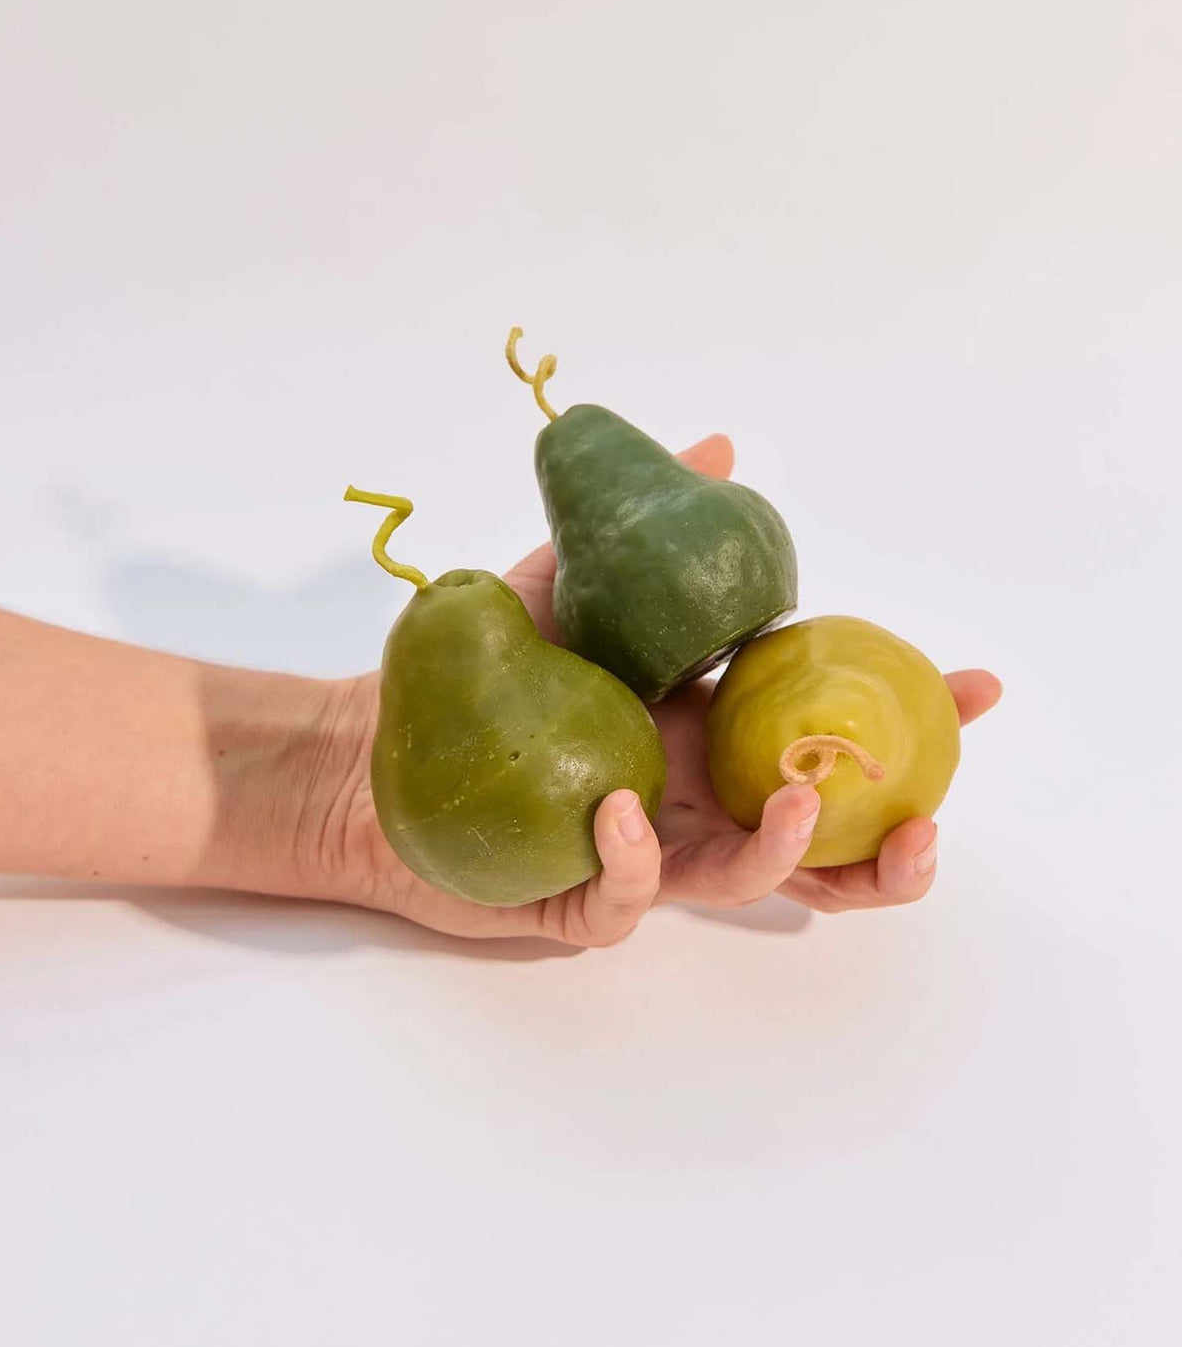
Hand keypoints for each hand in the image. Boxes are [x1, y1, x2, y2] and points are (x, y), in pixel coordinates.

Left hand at [320, 437, 1001, 946]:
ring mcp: (646, 853)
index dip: (911, 716)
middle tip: (928, 816)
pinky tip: (622, 812)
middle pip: (823, 839)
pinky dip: (637, 858)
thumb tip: (723, 447)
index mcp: (711, 729)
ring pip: (752, 884)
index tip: (975, 688)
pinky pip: (633, 895)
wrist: (371, 741)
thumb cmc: (480, 671)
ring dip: (795, 856)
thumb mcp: (568, 583)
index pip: (829, 726)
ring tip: (806, 806)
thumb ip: (650, 534)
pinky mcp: (582, 898)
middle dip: (894, 839)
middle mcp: (695, 798)